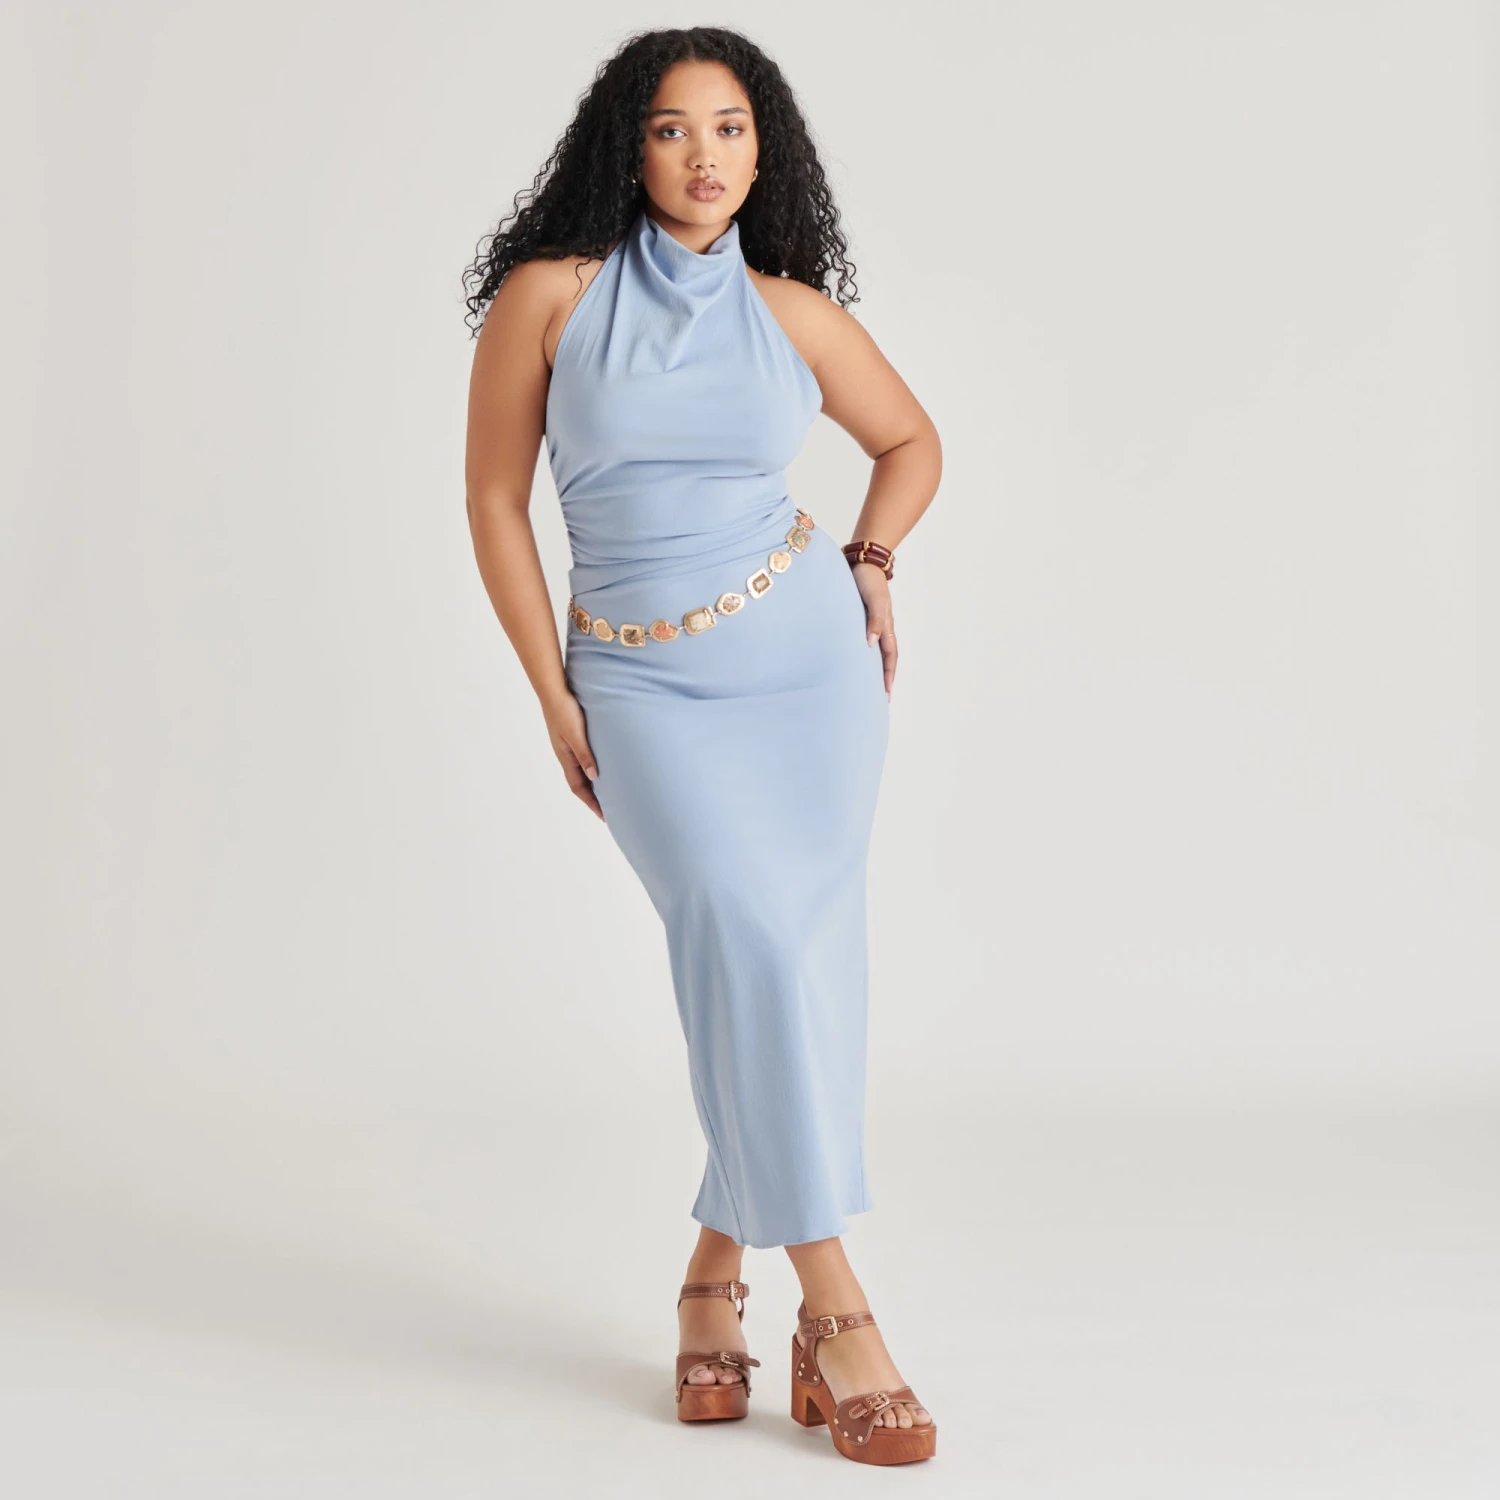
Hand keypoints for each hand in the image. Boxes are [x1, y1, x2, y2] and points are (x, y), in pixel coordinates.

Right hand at [541, 689, 603, 819]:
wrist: (553, 690)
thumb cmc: (564, 710)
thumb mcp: (576, 734)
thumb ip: (585, 754)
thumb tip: (595, 777)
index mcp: (565, 758)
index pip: (578, 788)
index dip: (591, 802)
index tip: (603, 816)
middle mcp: (566, 755)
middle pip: (580, 783)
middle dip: (593, 798)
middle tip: (609, 809)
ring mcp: (568, 747)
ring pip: (581, 772)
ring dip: (593, 784)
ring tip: (608, 792)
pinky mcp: (572, 737)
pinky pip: (582, 759)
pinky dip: (591, 769)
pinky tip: (601, 766)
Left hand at [851, 562, 895, 699]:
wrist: (860, 560)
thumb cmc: (868, 579)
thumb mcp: (874, 599)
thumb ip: (875, 619)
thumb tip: (871, 643)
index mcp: (885, 625)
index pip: (889, 656)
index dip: (888, 675)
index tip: (885, 693)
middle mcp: (878, 627)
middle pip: (883, 658)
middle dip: (882, 678)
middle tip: (877, 698)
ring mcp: (868, 622)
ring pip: (873, 651)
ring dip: (871, 668)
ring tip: (865, 685)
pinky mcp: (856, 617)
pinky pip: (860, 640)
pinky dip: (859, 654)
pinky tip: (851, 661)